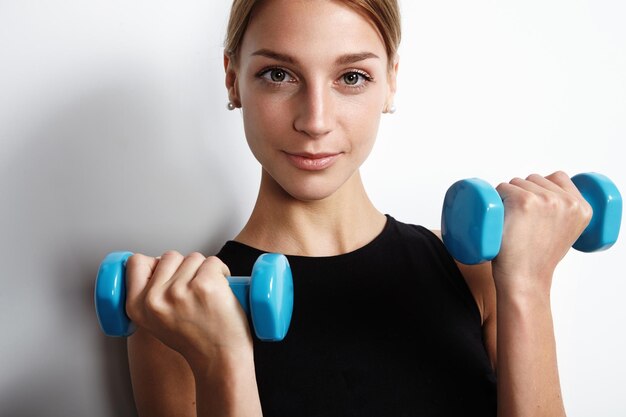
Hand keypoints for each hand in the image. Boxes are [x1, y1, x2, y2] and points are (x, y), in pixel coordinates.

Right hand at [125, 251, 253, 366]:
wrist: (220, 361)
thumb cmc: (195, 342)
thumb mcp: (156, 322)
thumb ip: (150, 296)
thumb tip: (157, 264)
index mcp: (136, 307)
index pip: (136, 262)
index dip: (155, 262)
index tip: (169, 271)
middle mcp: (154, 299)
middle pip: (169, 256)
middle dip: (185, 267)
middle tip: (195, 289)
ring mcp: (178, 291)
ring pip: (193, 257)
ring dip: (205, 269)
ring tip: (208, 293)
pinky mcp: (204, 285)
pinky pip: (213, 261)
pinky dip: (222, 271)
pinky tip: (222, 289)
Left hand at [492, 171, 592, 295]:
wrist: (525, 279)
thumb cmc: (537, 258)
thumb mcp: (564, 232)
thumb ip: (564, 212)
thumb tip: (548, 194)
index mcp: (582, 208)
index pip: (558, 177)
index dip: (541, 187)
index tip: (533, 207)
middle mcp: (567, 202)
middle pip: (534, 179)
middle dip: (523, 193)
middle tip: (520, 221)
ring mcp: (546, 200)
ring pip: (517, 182)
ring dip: (508, 196)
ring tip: (512, 222)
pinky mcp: (523, 201)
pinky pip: (502, 187)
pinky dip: (496, 198)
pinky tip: (500, 216)